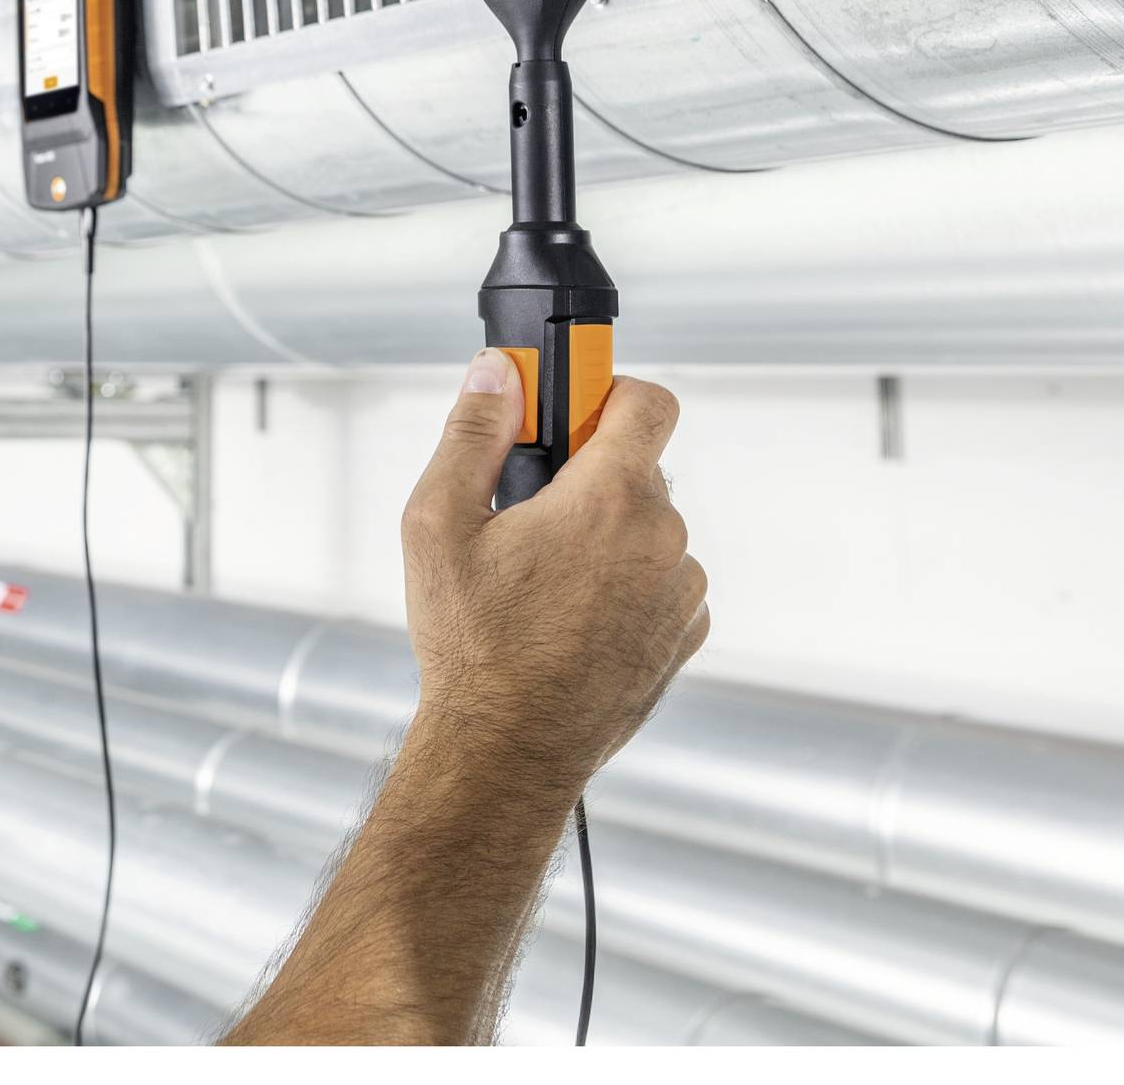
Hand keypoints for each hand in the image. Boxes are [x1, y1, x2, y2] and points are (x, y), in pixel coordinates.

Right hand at [397, 351, 706, 790]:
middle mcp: (661, 539)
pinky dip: (625, 584)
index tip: (571, 409)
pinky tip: (571, 617)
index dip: (608, 390)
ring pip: (648, 528)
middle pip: (637, 468)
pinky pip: (660, 581)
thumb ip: (472, 433)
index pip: (648, 402)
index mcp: (609, 500)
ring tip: (544, 581)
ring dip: (607, 535)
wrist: (509, 750)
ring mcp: (680, 592)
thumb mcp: (439, 523)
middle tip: (529, 514)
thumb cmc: (472, 645)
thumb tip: (498, 374)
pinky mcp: (685, 635)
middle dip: (587, 476)